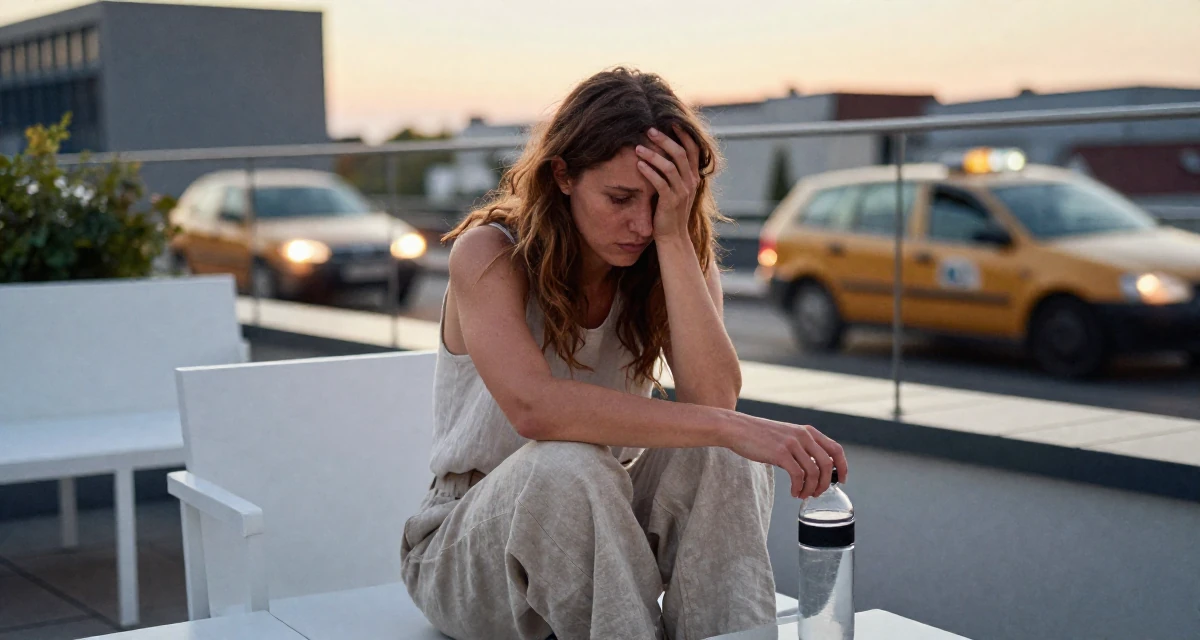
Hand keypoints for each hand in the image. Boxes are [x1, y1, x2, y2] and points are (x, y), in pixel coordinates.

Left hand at [635, 125, 699, 241]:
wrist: (673, 236)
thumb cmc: (671, 210)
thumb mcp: (678, 188)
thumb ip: (676, 172)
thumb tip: (665, 151)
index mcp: (693, 176)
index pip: (693, 149)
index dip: (683, 134)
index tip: (670, 121)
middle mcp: (691, 182)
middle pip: (680, 153)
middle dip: (664, 140)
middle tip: (649, 129)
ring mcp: (682, 192)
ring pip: (670, 166)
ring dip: (653, 154)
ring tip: (638, 147)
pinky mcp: (671, 202)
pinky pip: (660, 183)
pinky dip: (649, 172)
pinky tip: (638, 164)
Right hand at [725, 414, 848, 498]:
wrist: (737, 428)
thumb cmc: (760, 435)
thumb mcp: (787, 435)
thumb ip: (801, 447)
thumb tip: (813, 470)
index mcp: (808, 431)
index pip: (836, 449)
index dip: (843, 467)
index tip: (841, 480)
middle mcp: (803, 436)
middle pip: (828, 464)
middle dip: (826, 483)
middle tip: (817, 493)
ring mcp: (792, 444)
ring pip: (814, 472)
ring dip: (811, 489)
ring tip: (803, 494)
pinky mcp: (780, 453)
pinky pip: (798, 476)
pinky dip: (798, 488)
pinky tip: (794, 492)